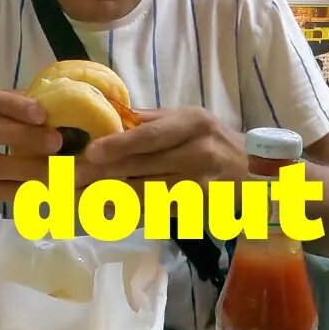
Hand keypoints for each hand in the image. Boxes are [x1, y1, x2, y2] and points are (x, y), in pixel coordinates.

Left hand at [77, 107, 246, 195]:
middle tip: (70, 177)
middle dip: (102, 173)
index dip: (120, 144)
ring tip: (78, 196)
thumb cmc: (215, 141)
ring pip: (146, 193)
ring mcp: (199, 185)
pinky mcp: (198, 210)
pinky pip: (156, 211)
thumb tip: (109, 117)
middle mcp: (198, 152)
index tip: (91, 152)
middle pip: (143, 166)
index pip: (151, 136)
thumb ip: (152, 121)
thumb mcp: (191, 120)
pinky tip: (105, 212)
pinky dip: (129, 212)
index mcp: (192, 123)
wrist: (258, 174)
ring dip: (109, 196)